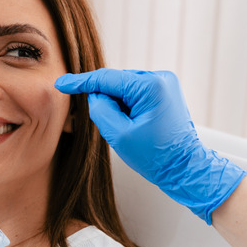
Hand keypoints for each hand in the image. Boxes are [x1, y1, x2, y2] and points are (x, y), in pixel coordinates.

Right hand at [55, 68, 246, 223]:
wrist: (185, 168)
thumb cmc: (155, 156)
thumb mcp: (119, 136)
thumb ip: (100, 110)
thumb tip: (96, 95)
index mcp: (151, 86)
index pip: (106, 79)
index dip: (80, 82)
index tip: (60, 83)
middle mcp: (160, 78)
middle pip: (116, 84)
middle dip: (107, 102)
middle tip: (115, 129)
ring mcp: (165, 84)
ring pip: (125, 89)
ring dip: (118, 106)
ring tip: (130, 130)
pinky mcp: (165, 92)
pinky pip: (135, 94)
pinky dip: (128, 107)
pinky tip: (134, 126)